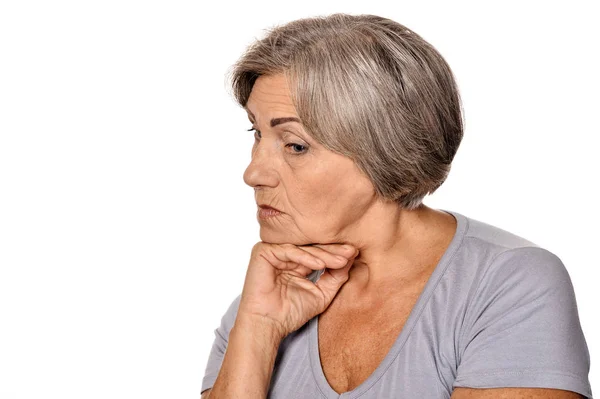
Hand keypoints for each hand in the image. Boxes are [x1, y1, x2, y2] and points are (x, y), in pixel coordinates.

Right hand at [237, 242, 358, 338]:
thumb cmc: (290, 313)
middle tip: (351, 252)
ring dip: (324, 255)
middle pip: (312, 248)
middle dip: (333, 251)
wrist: (268, 325)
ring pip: (303, 248)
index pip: (318, 253)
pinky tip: (320, 264)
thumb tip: (351, 258)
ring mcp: (273, 252)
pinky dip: (305, 257)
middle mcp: (284, 255)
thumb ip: (335, 276)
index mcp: (296, 262)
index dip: (336, 254)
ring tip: (341, 261)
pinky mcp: (263, 252)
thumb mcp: (322, 294)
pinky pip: (288, 251)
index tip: (354, 254)